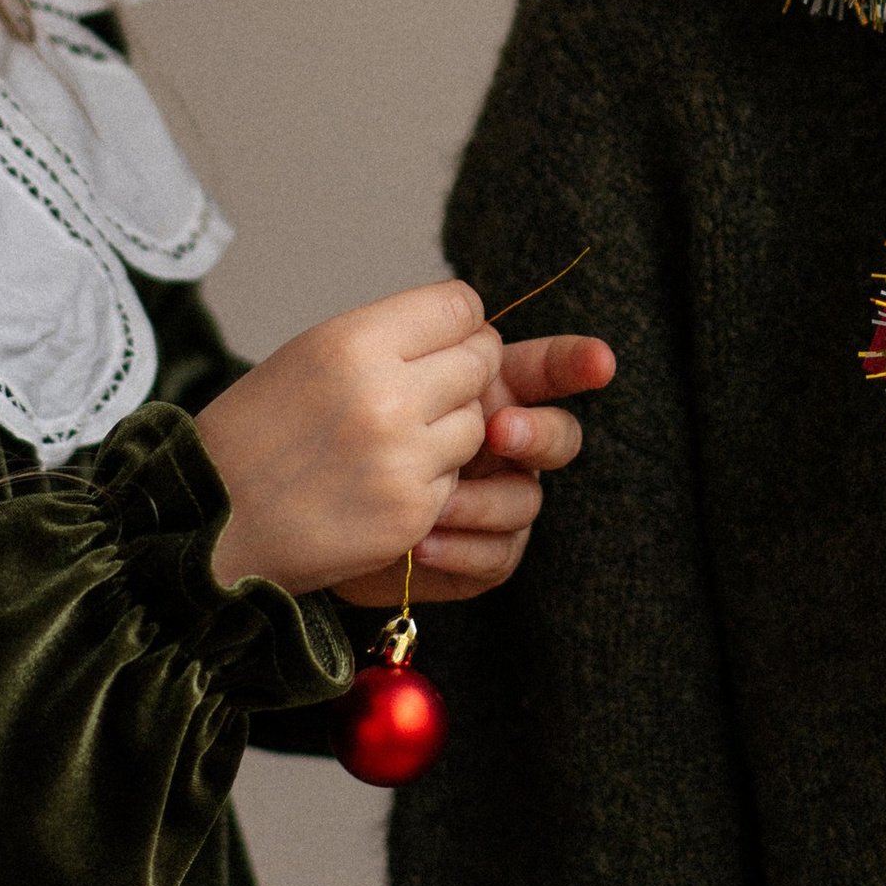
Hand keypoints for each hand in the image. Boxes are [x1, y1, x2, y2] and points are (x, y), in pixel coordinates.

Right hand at [196, 282, 502, 596]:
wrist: (207, 524)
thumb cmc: (252, 434)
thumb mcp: (307, 354)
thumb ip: (385, 338)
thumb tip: (462, 325)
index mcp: (353, 343)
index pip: (460, 307)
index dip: (459, 322)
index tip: (447, 338)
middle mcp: (386, 397)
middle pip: (480, 361)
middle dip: (465, 372)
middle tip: (432, 390)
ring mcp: (403, 460)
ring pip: (475, 423)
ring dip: (450, 430)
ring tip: (396, 440)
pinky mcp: (411, 514)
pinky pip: (455, 479)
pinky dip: (431, 479)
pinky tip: (383, 481)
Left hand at [333, 324, 615, 606]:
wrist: (286, 510)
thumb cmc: (322, 431)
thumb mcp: (363, 368)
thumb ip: (422, 343)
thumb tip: (478, 329)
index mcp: (485, 389)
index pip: (544, 367)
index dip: (578, 363)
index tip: (599, 362)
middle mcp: (501, 446)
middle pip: (559, 435)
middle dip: (540, 432)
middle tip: (502, 430)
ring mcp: (494, 501)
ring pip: (527, 499)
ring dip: (482, 500)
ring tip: (434, 504)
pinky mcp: (478, 556)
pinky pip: (499, 555)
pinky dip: (462, 548)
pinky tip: (422, 544)